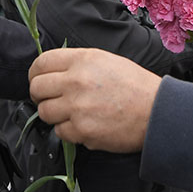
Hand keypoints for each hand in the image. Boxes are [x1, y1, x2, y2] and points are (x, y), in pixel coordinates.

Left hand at [29, 48, 159, 151]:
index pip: (41, 63)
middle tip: (50, 98)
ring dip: (54, 114)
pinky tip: (83, 124)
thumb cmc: (136, 86)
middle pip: (36, 89)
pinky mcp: (82, 131)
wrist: (157, 111)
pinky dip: (68, 130)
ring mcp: (78, 107)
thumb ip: (77, 64)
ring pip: (44, 112)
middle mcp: (76, 81)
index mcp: (82, 60)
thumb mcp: (106, 60)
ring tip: (70, 113)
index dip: (35, 73)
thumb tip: (54, 73)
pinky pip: (60, 131)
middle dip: (40, 95)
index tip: (38, 80)